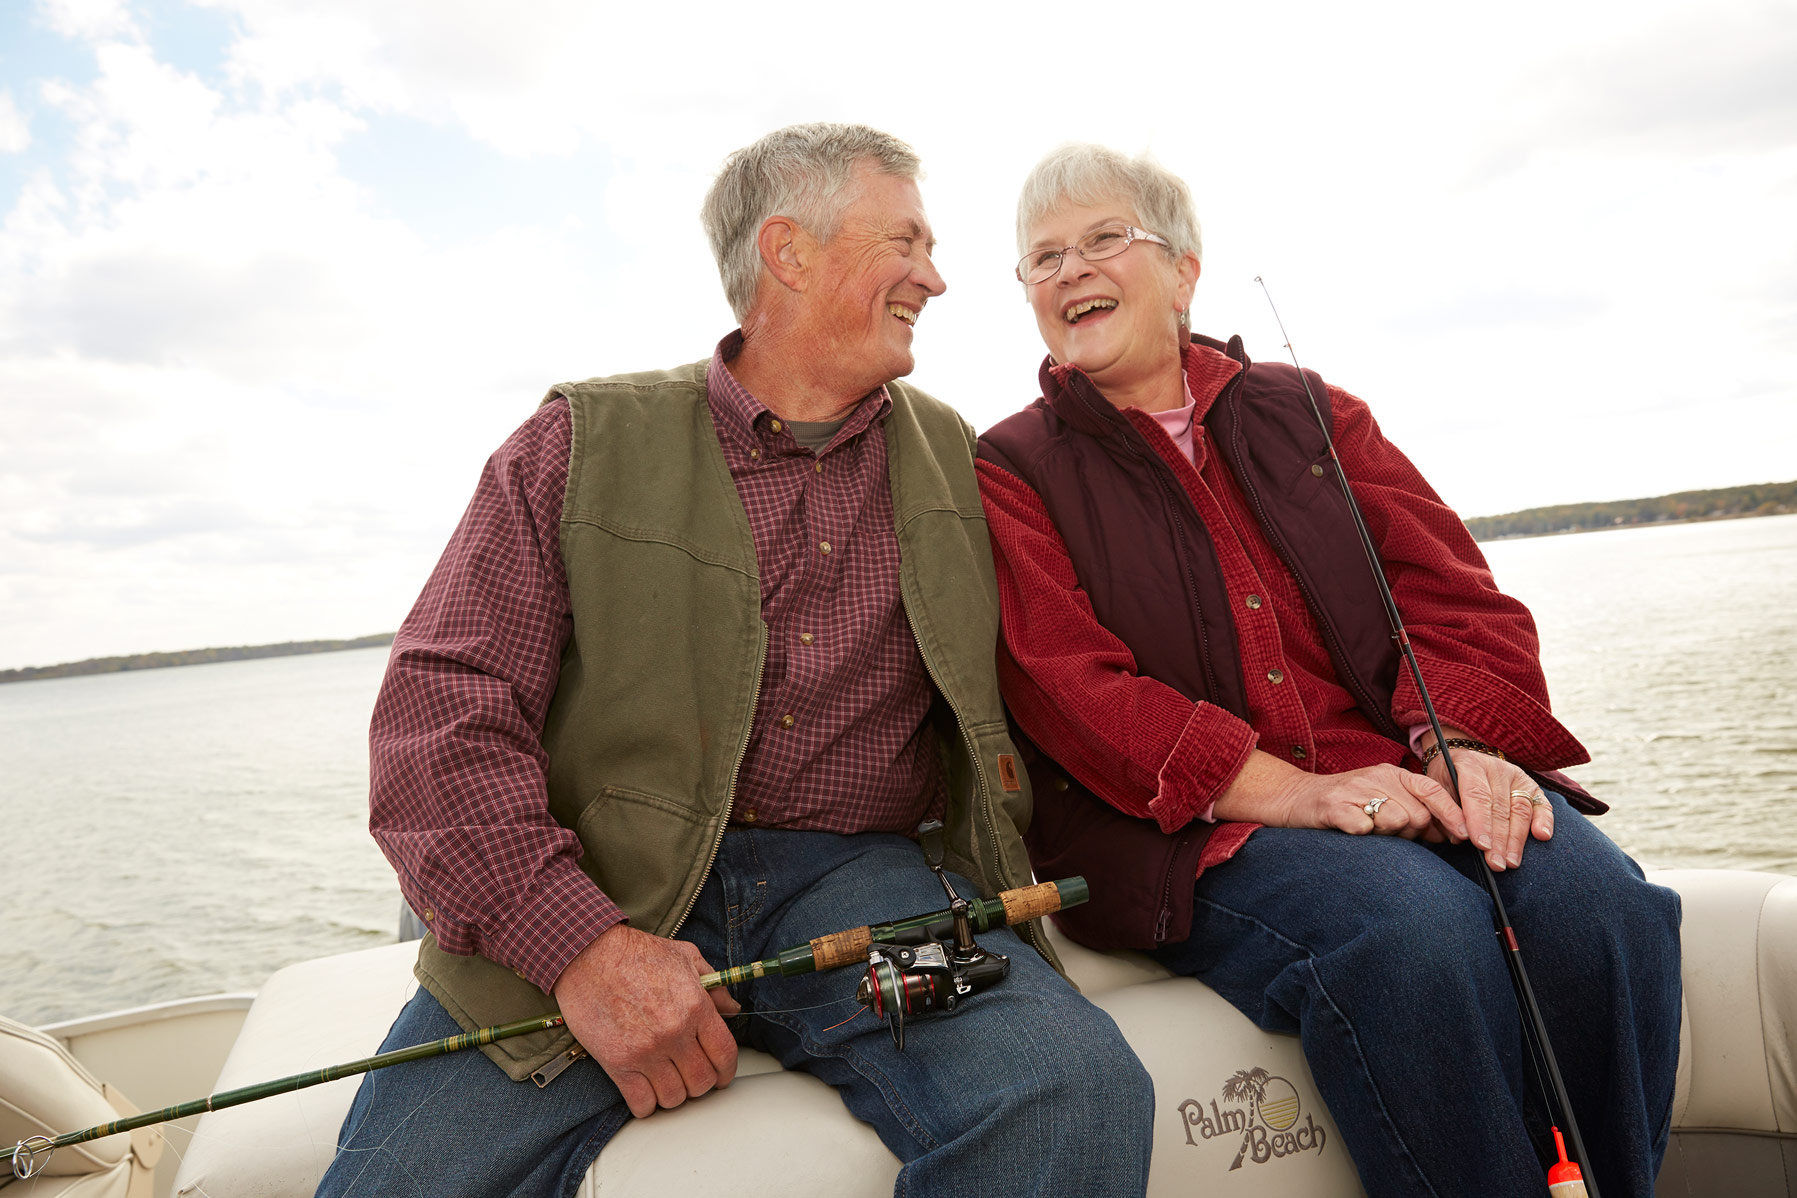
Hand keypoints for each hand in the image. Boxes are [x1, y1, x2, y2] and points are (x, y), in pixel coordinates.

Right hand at [551, 924, 740, 1117]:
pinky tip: (645, 1091)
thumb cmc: (635, 953)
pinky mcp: (618, 1063)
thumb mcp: (684, 956)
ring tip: (667, 1081)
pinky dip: (647, 1105)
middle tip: (690, 1075)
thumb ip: (714, 985)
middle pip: (702, 1082)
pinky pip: (642, 1104)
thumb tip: (732, 1009)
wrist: (587, 955)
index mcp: (695, 1007)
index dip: (727, 1071)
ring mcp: (646, 1051)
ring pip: (674, 1098)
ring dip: (674, 1094)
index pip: (725, 1055)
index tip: (721, 1075)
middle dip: (700, 1084)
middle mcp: (674, 1033)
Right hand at [1275, 763, 1470, 841]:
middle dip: (1413, 832)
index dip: (1452, 814)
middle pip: (1418, 814)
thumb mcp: (1383, 798)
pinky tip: (1353, 830)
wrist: (1296, 797)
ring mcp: (1354, 789)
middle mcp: (1376, 776)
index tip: (1464, 836)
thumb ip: (1415, 811)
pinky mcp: (1333, 805)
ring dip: (1387, 834)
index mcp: (1392, 773)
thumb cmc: (1346, 803)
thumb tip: (1449, 832)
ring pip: (1395, 821)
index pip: (1432, 790)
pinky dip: (1363, 834)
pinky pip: (1363, 826)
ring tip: (1370, 830)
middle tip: (1391, 833)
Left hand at [1427, 748, 1552, 870]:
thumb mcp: (1437, 789)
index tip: (1481, 845)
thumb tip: (1459, 840)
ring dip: (1516, 840)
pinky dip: (1544, 820)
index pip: (1477, 795)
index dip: (1480, 821)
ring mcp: (1516, 777)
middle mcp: (1496, 769)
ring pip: (1520, 810)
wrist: (1462, 759)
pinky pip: (1541, 804)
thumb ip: (1446, 811)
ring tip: (1511, 862)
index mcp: (1470, 765)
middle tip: (1495, 864)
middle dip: (1498, 840)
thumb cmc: (1446, 781)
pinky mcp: (1531, 786)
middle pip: (1500, 808)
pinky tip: (1542, 836)